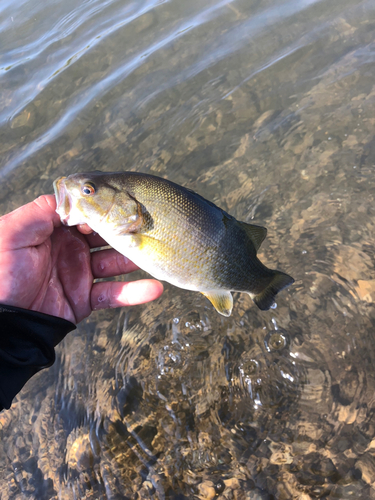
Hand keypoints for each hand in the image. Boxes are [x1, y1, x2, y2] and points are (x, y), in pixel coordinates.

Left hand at [0, 195, 162, 323]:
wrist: (3, 321)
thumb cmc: (0, 273)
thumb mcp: (12, 233)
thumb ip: (40, 211)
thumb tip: (70, 196)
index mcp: (52, 230)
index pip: (85, 214)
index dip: (102, 209)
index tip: (120, 206)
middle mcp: (70, 248)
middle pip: (105, 236)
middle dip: (125, 230)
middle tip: (147, 225)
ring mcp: (80, 273)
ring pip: (115, 262)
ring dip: (136, 258)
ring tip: (156, 252)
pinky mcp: (85, 298)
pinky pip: (114, 294)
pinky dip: (134, 292)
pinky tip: (154, 288)